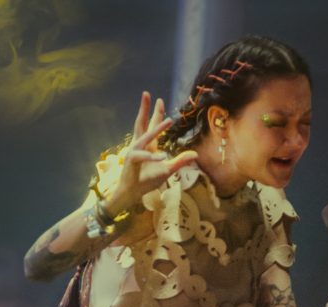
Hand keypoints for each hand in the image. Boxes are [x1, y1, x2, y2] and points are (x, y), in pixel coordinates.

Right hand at [104, 92, 197, 214]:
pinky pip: (143, 156)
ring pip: (146, 137)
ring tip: (169, 121)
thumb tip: (195, 154)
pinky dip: (152, 157)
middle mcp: (140, 145)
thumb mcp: (168, 170)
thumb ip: (181, 161)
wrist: (133, 192)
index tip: (159, 100)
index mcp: (148, 145)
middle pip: (143, 123)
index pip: (153, 126)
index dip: (156, 114)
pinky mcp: (131, 160)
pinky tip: (162, 157)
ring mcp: (134, 151)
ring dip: (157, 129)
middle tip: (147, 94)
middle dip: (145, 109)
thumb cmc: (148, 181)